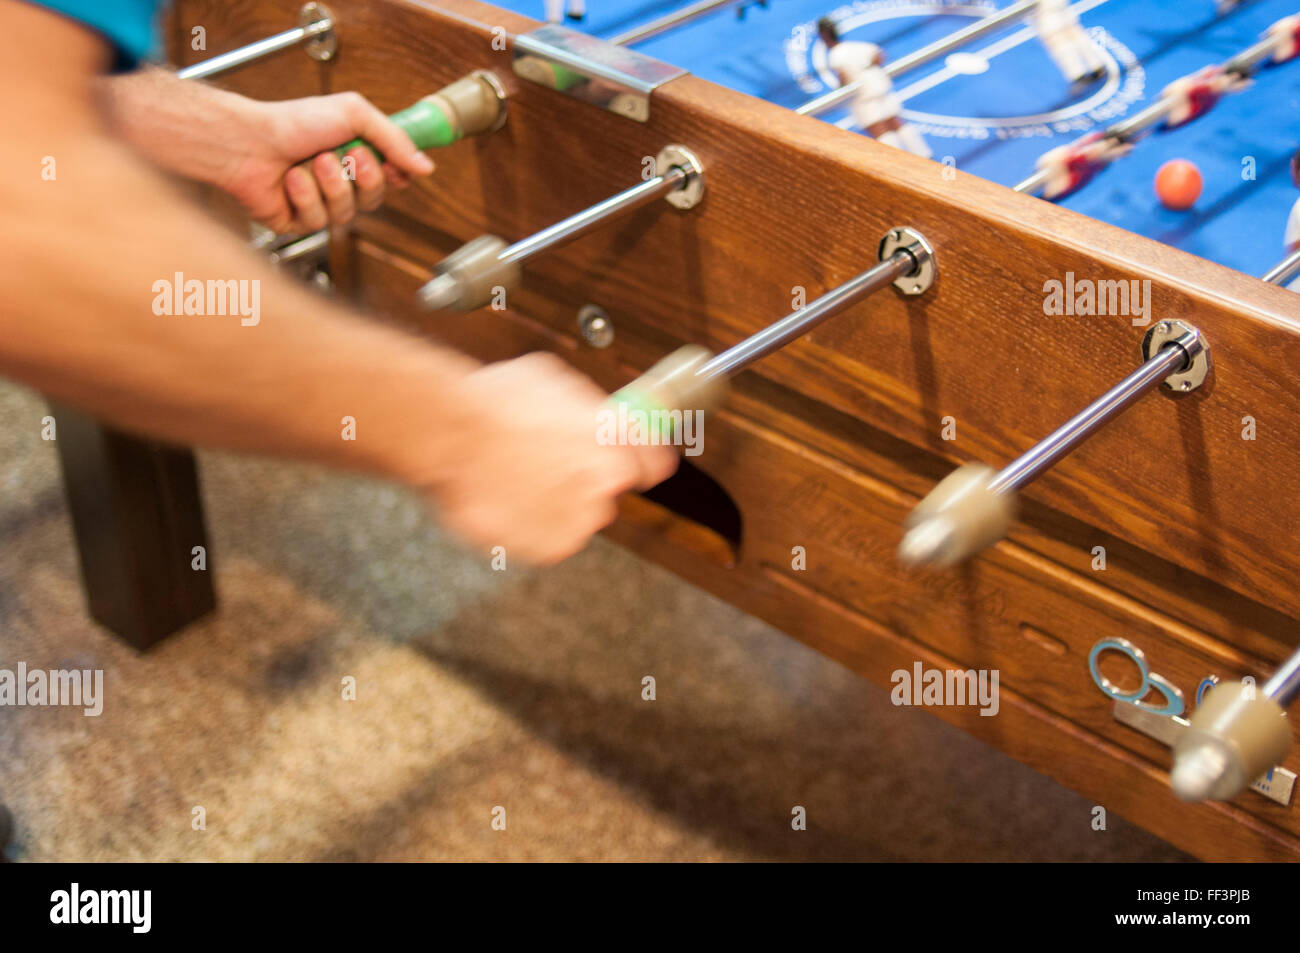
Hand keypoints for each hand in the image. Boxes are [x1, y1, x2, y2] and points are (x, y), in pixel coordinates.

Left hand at [224, 92, 435, 233]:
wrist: (248, 141)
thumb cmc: (293, 122)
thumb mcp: (354, 114)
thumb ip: (395, 140)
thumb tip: (427, 167)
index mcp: (356, 154)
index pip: (394, 177)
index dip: (397, 176)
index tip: (397, 169)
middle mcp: (340, 180)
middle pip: (375, 199)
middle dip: (363, 177)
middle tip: (348, 154)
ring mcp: (320, 203)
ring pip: (347, 212)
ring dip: (331, 184)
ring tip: (310, 163)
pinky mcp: (300, 222)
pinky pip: (318, 222)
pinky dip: (305, 197)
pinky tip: (290, 180)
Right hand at [422, 353, 679, 563]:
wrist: (454, 437)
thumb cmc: (496, 402)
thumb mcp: (554, 381)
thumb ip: (587, 407)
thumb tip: (593, 413)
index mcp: (619, 438)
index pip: (654, 462)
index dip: (636, 459)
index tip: (626, 460)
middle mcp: (608, 482)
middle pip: (607, 490)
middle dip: (582, 480)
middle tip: (544, 464)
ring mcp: (581, 519)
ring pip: (576, 515)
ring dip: (554, 503)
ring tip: (516, 480)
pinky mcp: (551, 547)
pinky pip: (545, 538)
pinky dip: (528, 526)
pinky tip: (505, 500)